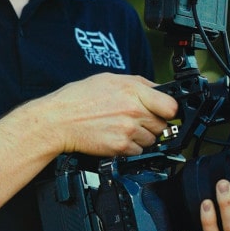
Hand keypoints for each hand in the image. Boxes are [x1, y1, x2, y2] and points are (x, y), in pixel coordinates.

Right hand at [43, 72, 178, 157]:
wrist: (58, 121)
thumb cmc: (79, 98)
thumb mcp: (110, 79)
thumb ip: (139, 84)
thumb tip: (159, 90)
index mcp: (133, 92)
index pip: (171, 106)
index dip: (169, 110)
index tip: (165, 111)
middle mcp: (134, 112)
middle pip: (163, 124)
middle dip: (153, 122)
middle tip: (137, 118)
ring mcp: (128, 131)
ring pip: (152, 139)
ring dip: (143, 136)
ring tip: (123, 127)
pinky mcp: (121, 148)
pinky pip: (139, 151)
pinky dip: (131, 147)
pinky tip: (117, 136)